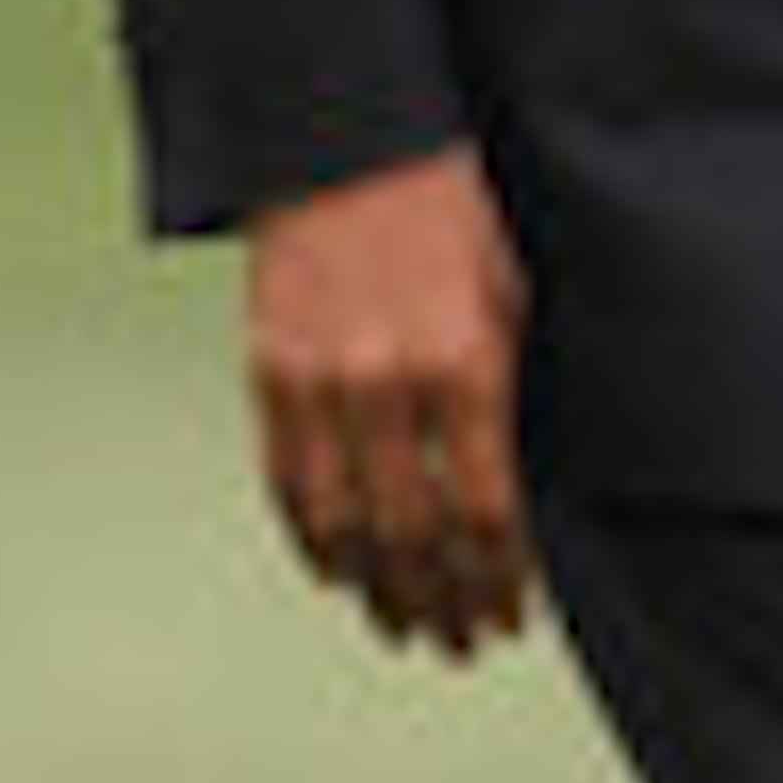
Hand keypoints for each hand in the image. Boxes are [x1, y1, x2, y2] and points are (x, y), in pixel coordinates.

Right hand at [243, 143, 535, 662]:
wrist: (345, 138)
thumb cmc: (448, 207)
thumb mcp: (508, 288)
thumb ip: (507, 387)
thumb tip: (512, 485)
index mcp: (467, 363)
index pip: (485, 511)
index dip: (497, 579)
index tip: (510, 617)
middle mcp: (391, 383)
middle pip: (416, 534)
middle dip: (443, 601)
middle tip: (461, 643)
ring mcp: (322, 382)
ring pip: (346, 525)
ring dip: (377, 588)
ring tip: (404, 626)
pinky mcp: (270, 373)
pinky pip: (289, 483)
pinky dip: (314, 539)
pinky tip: (338, 571)